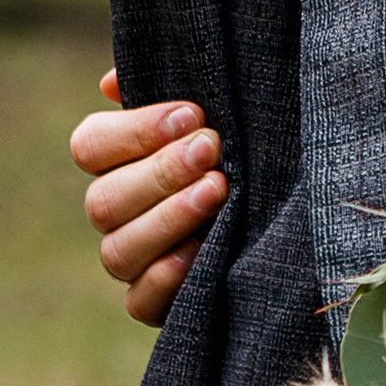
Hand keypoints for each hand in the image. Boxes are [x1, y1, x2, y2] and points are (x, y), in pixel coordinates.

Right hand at [73, 67, 226, 325]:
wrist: (295, 210)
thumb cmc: (249, 145)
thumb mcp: (222, 109)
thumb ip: (173, 84)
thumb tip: (111, 83)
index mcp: (118, 161)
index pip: (90, 145)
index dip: (134, 131)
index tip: (194, 113)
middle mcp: (116, 212)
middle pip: (103, 200)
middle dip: (161, 172)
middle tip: (212, 149)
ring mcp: (133, 259)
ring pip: (118, 250)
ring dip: (168, 218)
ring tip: (219, 190)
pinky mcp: (156, 303)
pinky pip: (139, 301)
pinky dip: (165, 279)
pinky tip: (201, 250)